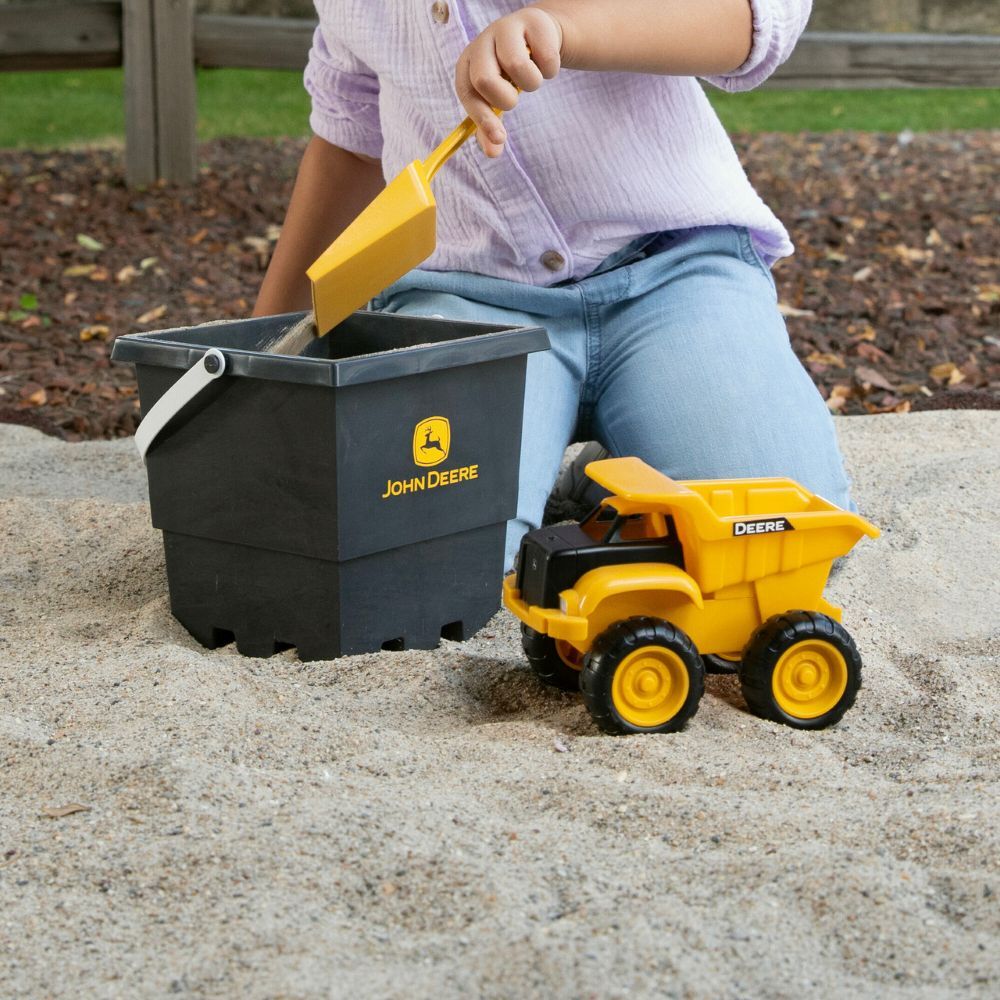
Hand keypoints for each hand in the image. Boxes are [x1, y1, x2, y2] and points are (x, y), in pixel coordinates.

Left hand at [454, 6, 562, 156]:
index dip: (482, 118)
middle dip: (505, 99)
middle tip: (514, 98)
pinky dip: (550, 69)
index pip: (467, 92)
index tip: (501, 139)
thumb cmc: (511, 75)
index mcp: (467, 63)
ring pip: (517, 67)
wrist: (540, 39)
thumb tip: (493, 153)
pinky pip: (545, 58)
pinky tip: (545, 61)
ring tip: (531, 77)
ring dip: (531, 83)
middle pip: (484, 79)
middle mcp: (482, 42)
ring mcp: (507, 27)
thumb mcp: (497, 100)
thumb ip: (491, 128)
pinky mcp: (533, 21)